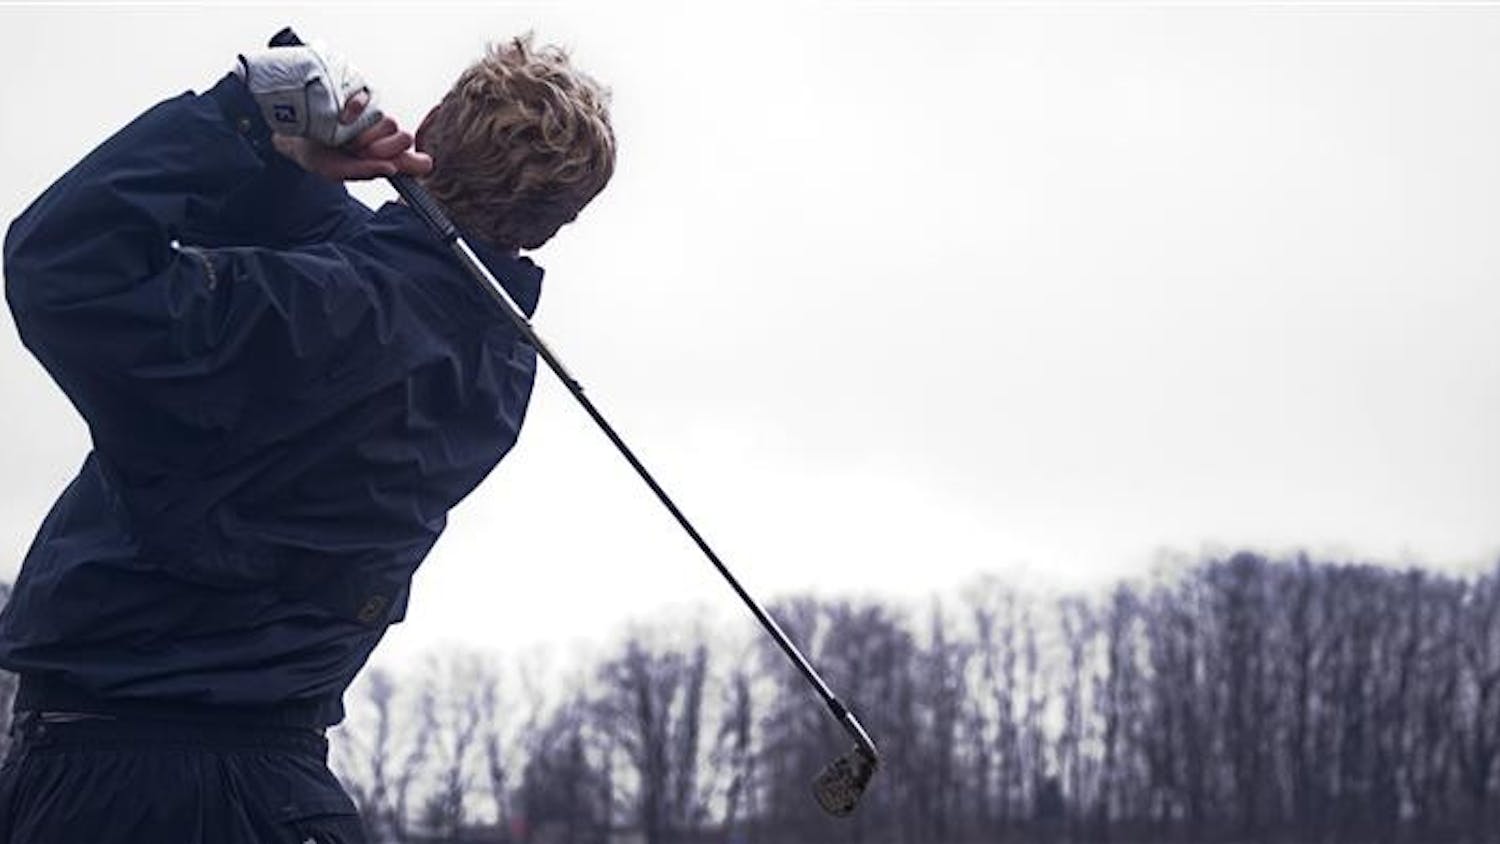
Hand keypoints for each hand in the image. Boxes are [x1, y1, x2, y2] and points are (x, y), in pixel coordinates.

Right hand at [272, 92, 433, 181]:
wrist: (294, 132)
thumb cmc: (320, 155)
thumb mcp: (338, 170)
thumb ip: (365, 171)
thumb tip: (392, 168)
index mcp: (387, 157)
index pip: (418, 162)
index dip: (410, 163)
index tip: (392, 166)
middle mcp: (385, 136)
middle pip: (404, 139)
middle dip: (382, 149)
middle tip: (359, 152)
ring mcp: (374, 114)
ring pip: (389, 122)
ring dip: (366, 134)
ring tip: (344, 138)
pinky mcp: (362, 94)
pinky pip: (370, 99)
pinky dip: (357, 110)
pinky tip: (343, 118)